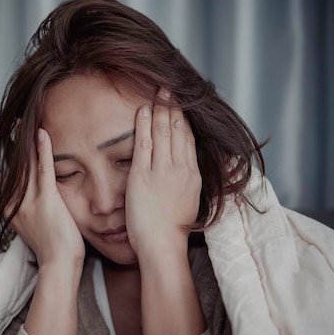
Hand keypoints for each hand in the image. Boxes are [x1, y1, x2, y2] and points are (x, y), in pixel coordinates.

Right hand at [6, 128, 84, 268]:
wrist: (59, 266)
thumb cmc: (54, 251)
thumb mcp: (37, 227)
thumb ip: (32, 210)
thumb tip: (36, 201)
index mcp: (10, 210)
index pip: (10, 177)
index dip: (12, 158)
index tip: (14, 140)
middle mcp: (15, 203)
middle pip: (14, 167)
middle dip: (15, 144)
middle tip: (16, 124)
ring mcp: (28, 201)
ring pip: (26, 164)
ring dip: (26, 141)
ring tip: (25, 122)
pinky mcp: (46, 199)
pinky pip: (43, 169)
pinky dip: (42, 149)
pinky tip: (42, 133)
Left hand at [125, 88, 200, 259]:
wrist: (163, 245)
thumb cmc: (172, 230)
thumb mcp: (186, 201)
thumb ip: (184, 183)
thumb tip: (183, 173)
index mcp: (192, 175)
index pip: (188, 139)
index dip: (184, 119)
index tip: (180, 104)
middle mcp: (180, 169)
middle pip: (178, 130)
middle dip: (173, 107)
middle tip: (169, 89)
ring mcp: (162, 171)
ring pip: (163, 132)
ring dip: (160, 109)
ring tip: (158, 92)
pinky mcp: (143, 176)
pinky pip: (143, 144)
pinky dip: (143, 125)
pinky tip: (142, 110)